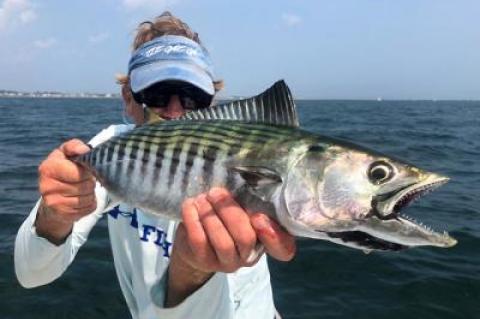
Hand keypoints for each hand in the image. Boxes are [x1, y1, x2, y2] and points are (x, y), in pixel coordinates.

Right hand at [35, 139, 95, 243]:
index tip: (86, 169)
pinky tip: (81, 199)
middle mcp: (47, 186)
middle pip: (86, 186)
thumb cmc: (63, 169)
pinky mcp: (63, 215)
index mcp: (48, 168)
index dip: (87, 171)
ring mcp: (54, 203)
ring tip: (83, 189)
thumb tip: (85, 149)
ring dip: (91, 193)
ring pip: (89, 198)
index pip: (78, 172)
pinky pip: (89, 208)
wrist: (52, 195)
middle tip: (85, 180)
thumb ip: (75, 147)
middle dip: (90, 182)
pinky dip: (90, 204)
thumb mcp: (66, 153)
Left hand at [166, 187, 295, 306]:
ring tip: (202, 198)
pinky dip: (193, 220)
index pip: (284, 249)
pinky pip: (199, 241)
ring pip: (222, 242)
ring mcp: (228, 262)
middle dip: (229, 212)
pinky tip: (190, 206)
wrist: (194, 241)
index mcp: (265, 239)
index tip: (259, 216)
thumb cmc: (223, 217)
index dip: (275, 236)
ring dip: (210, 216)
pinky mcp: (205, 262)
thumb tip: (243, 176)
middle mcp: (250, 254)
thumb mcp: (239, 207)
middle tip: (216, 193)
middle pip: (245, 238)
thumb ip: (247, 198)